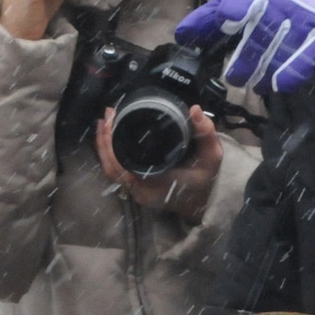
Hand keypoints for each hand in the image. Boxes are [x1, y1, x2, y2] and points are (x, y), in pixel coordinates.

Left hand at [97, 105, 220, 220]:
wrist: (204, 204)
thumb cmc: (206, 181)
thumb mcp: (211, 157)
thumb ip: (206, 133)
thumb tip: (195, 110)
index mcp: (154, 183)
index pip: (122, 164)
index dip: (111, 144)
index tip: (112, 119)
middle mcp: (141, 191)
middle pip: (111, 167)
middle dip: (104, 141)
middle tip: (107, 114)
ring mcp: (136, 192)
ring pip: (111, 171)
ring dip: (103, 147)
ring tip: (104, 123)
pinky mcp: (136, 190)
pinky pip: (116, 173)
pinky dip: (109, 156)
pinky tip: (108, 138)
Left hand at [174, 0, 314, 94]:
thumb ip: (210, 17)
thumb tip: (182, 36)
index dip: (233, 10)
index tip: (226, 23)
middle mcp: (280, 4)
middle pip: (259, 35)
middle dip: (244, 60)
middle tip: (233, 77)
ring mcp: (303, 21)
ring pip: (279, 52)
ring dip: (263, 73)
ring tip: (252, 84)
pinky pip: (306, 60)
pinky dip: (289, 75)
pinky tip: (276, 85)